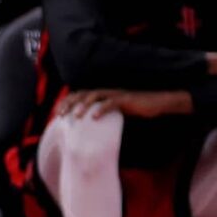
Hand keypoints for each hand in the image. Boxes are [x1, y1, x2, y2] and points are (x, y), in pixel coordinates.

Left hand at [55, 89, 192, 119]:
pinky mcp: (126, 100)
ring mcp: (116, 95)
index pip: (81, 95)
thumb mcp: (118, 111)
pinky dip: (102, 109)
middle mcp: (107, 92)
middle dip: (70, 103)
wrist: (158, 103)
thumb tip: (91, 124)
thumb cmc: (139, 108)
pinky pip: (111, 103)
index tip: (58, 112)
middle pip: (83, 94)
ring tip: (75, 116)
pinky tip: (95, 117)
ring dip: (83, 106)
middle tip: (61, 114)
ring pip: (95, 96)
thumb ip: (105, 113)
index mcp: (104, 94)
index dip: (68, 101)